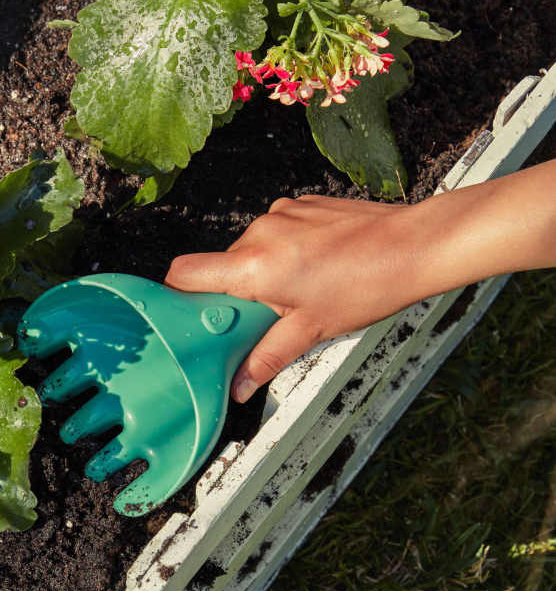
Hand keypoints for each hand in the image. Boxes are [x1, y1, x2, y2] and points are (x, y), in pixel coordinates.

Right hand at [165, 161, 555, 401]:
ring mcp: (282, 212)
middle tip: (263, 317)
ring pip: (251, 248)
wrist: (414, 246)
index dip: (176, 294)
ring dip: (263, 272)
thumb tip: (239, 386)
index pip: (185, 272)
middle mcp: (260, 231)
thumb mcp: (311, 331)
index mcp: (254, 265)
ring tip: (300, 292)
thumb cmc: (366, 286)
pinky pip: (277, 231)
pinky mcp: (302, 203)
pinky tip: (316, 268)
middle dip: (234, 291)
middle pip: (221, 264)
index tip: (188, 315)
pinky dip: (285, 251)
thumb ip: (267, 357)